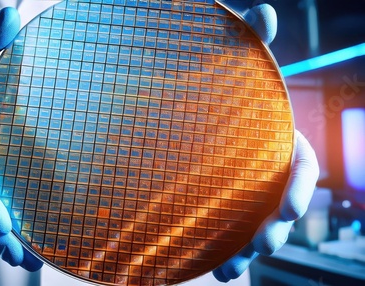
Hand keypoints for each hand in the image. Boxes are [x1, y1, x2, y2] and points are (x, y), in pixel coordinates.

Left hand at [213, 1, 319, 280]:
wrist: (195, 122)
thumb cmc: (224, 96)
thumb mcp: (239, 68)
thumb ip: (252, 43)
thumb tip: (264, 10)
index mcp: (280, 145)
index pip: (300, 169)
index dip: (299, 189)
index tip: (289, 207)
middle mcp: (267, 176)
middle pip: (280, 209)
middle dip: (275, 230)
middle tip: (262, 244)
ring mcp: (245, 197)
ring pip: (254, 231)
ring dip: (246, 252)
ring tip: (230, 270)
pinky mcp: (222, 210)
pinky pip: (226, 237)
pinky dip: (221, 256)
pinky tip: (212, 270)